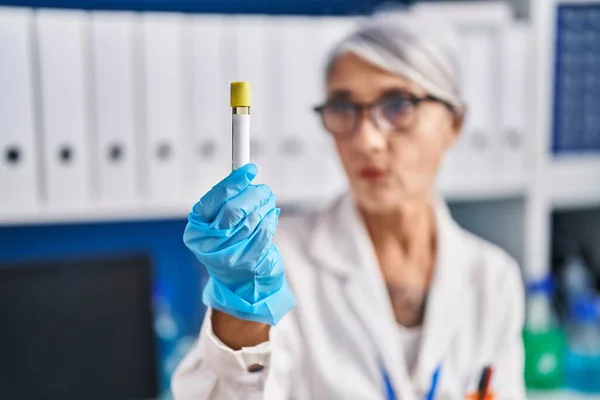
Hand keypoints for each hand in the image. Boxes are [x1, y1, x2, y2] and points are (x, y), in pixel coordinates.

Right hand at [183, 164, 294, 325]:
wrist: (240, 284)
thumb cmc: (232, 246)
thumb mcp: (220, 224)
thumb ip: (227, 201)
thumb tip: (244, 174)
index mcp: (196, 229)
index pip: (214, 198)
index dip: (233, 182)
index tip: (249, 169)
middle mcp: (208, 243)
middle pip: (233, 209)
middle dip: (253, 195)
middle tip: (264, 190)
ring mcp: (227, 255)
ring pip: (252, 219)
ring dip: (265, 207)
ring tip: (267, 205)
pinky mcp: (247, 263)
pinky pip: (264, 232)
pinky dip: (270, 221)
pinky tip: (270, 218)